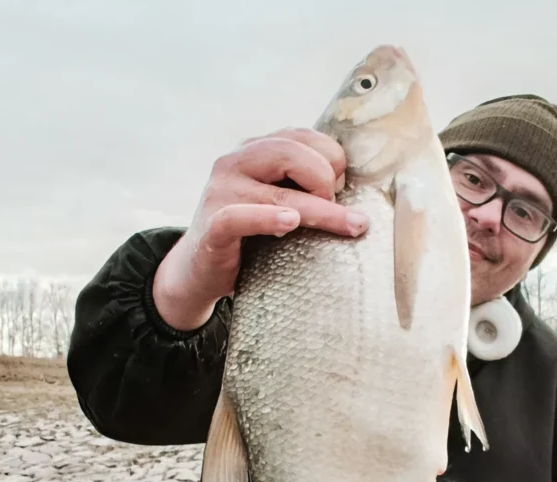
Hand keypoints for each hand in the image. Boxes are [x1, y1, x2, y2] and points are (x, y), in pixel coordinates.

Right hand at [152, 127, 369, 330]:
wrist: (200, 270)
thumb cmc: (251, 236)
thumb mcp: (279, 202)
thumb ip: (304, 186)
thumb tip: (356, 187)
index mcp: (255, 150)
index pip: (303, 136)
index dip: (332, 160)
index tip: (344, 190)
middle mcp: (235, 161)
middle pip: (291, 153)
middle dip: (327, 180)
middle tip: (344, 214)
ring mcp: (221, 192)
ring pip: (278, 193)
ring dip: (320, 210)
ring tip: (349, 226)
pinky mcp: (213, 225)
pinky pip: (239, 218)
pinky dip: (267, 219)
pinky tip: (290, 224)